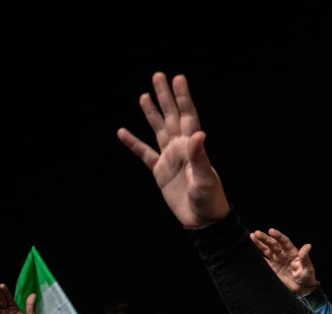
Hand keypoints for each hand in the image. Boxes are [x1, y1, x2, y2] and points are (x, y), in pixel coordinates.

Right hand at [117, 73, 229, 228]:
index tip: (178, 78)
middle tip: (158, 75)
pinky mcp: (160, 172)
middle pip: (172, 116)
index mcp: (193, 147)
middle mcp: (181, 148)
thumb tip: (198, 133)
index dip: (183, 97)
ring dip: (152, 113)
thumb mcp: (205, 179)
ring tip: (144, 95)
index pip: (188, 116)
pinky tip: (122, 132)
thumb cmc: (209, 200)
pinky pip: (144, 154)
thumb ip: (200, 156)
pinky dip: (133, 143)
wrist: (203, 221)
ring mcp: (170, 158)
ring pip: (158, 130)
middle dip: (165, 97)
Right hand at [250, 229, 317, 294]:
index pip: (284, 241)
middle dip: (265, 238)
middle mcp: (283, 254)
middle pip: (273, 244)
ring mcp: (277, 260)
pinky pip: (264, 261)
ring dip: (259, 243)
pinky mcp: (272, 268)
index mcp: (292, 252)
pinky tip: (250, 250)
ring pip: (267, 250)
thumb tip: (308, 246)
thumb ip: (305, 257)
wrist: (302, 289)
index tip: (271, 231)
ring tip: (252, 236)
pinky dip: (257, 256)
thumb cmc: (307, 278)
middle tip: (257, 233)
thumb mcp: (308, 268)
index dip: (278, 236)